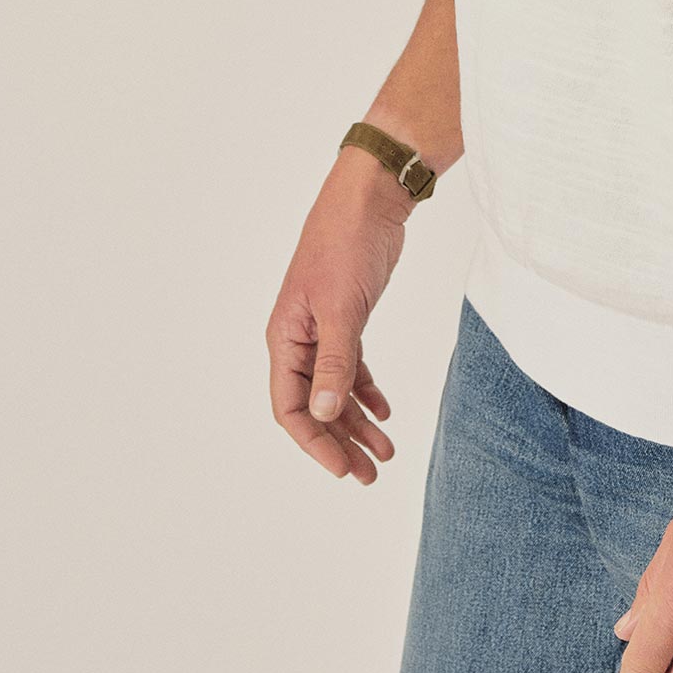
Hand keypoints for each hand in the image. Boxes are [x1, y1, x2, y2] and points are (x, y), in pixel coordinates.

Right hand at [265, 152, 412, 481]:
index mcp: (286, 338)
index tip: (344, 469)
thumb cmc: (347, 244)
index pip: (291, 407)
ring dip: (357, 421)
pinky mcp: (347, 318)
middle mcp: (299, 339)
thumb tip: (323, 413)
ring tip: (386, 452)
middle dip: (340, 442)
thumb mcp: (342, 308)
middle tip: (371, 474)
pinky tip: (384, 411)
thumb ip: (334, 362)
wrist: (371, 198)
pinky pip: (351, 366)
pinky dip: (365, 390)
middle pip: (315, 406)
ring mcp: (323, 329)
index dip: (315, 443)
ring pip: (335, 389)